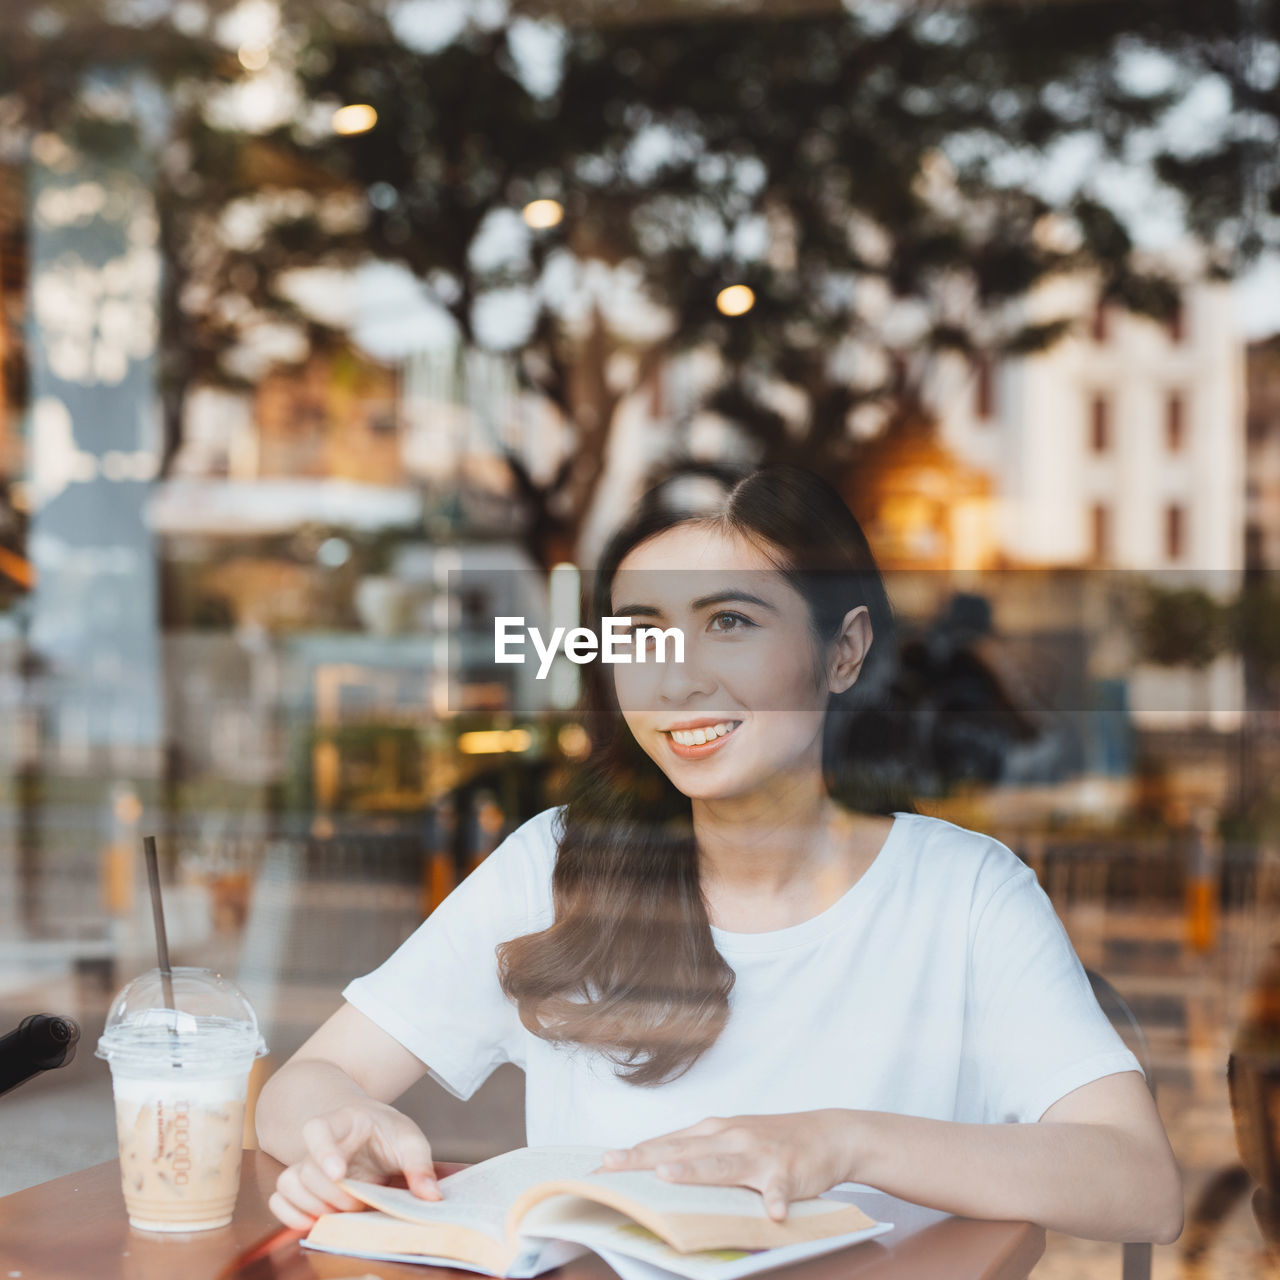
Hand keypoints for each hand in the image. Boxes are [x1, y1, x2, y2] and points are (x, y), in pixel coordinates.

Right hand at [268, 1101, 441, 1228]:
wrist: (369, 1128)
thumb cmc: (386, 1132)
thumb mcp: (410, 1139)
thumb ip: (420, 1165)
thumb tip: (431, 1196)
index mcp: (344, 1122)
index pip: (318, 1128)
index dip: (323, 1151)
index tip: (339, 1172)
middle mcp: (319, 1143)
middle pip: (306, 1168)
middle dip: (332, 1194)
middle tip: (358, 1200)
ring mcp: (306, 1164)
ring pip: (288, 1183)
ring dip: (312, 1205)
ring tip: (341, 1210)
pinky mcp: (301, 1186)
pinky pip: (279, 1199)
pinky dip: (290, 1215)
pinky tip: (313, 1222)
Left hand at [599, 1111, 853, 1221]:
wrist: (827, 1132)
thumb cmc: (770, 1140)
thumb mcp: (731, 1140)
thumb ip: (699, 1153)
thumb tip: (656, 1168)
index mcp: (713, 1131)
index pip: (666, 1142)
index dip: (634, 1154)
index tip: (601, 1165)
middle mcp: (730, 1136)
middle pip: (681, 1150)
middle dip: (645, 1157)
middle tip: (612, 1165)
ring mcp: (758, 1153)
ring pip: (722, 1163)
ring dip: (695, 1170)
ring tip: (668, 1177)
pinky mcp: (787, 1171)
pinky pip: (780, 1189)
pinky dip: (776, 1200)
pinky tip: (773, 1213)